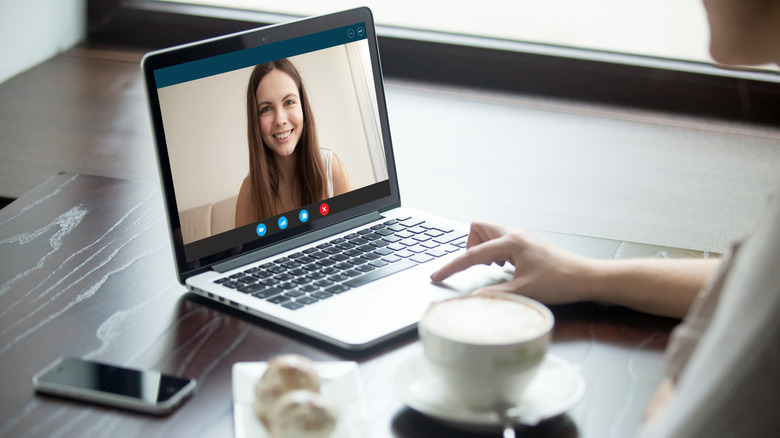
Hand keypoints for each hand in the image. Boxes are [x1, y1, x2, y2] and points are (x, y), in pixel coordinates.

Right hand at [430, 222, 592, 304]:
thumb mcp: (524, 292)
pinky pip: (502, 239)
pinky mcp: (528, 242)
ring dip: (484, 248)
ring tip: (494, 268)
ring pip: (490, 232)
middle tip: (476, 267)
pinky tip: (506, 267)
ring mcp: (523, 236)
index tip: (437, 276)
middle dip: (470, 246)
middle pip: (478, 228)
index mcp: (512, 242)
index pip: (472, 254)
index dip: (452, 267)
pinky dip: (496, 251)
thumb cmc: (560, 281)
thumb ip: (493, 295)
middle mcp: (516, 234)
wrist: (586, 277)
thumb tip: (471, 299)